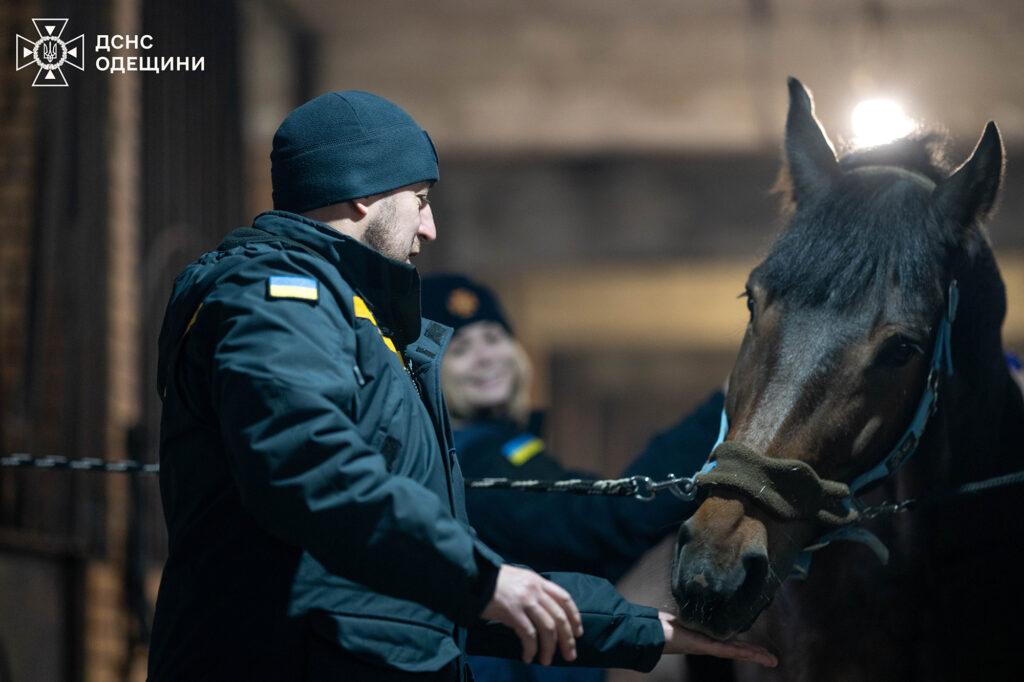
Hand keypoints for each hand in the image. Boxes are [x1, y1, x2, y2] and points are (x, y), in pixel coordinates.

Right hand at [481, 565, 583, 664]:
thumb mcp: (519, 579)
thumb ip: (532, 592)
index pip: (565, 599)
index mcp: (538, 581)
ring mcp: (525, 600)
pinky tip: (528, 657)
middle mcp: (535, 590)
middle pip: (559, 617)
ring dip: (550, 648)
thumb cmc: (493, 581)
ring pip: (548, 628)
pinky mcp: (512, 612)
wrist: (473, 576)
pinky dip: (531, 649)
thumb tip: (543, 612)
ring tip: (546, 661)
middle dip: (567, 639)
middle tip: (570, 655)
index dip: (574, 617)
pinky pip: (528, 635)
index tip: (578, 632)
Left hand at [659, 612, 777, 667]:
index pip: (732, 641)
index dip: (747, 645)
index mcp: (707, 637)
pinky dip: (739, 652)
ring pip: (734, 651)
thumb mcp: (685, 613)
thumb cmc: (663, 622)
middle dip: (755, 653)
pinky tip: (751, 655)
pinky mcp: (701, 646)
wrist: (650, 631)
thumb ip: (696, 609)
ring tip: (769, 660)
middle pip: (737, 649)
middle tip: (773, 660)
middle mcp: (708, 644)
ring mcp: (706, 646)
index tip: (761, 649)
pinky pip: (723, 649)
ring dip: (753, 655)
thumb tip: (703, 593)